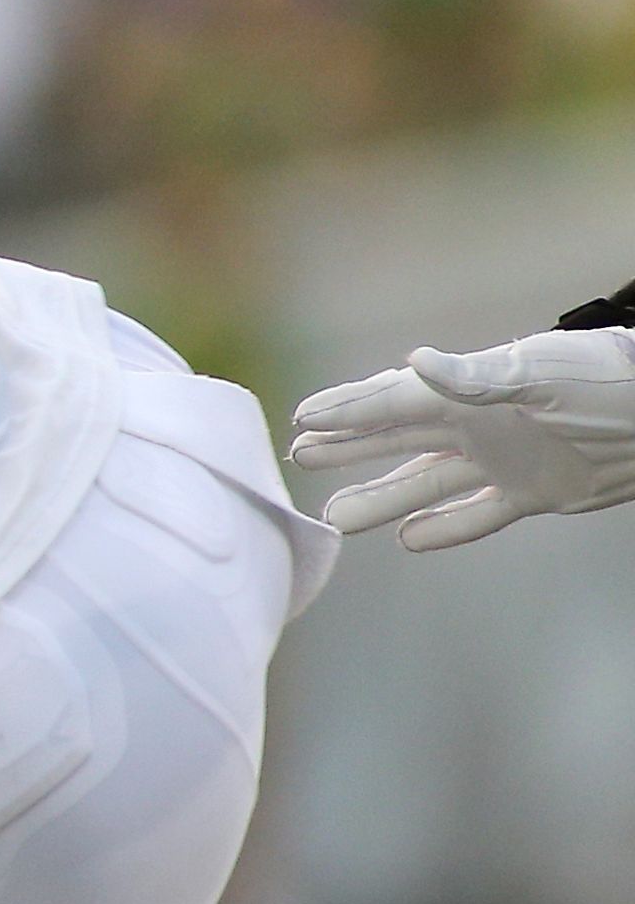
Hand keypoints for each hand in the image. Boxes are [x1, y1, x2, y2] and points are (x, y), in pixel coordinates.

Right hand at [288, 329, 634, 550]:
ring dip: (382, 496)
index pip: (392, 403)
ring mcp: (501, 461)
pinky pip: (476, 515)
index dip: (346, 411)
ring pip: (425, 483)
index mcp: (470, 395)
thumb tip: (413, 363)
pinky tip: (411, 540)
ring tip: (338, 514)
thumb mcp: (541, 375)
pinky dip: (444, 528)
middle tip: (300, 455)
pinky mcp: (531, 492)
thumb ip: (476, 377)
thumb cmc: (608, 382)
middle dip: (348, 447)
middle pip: (397, 440)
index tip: (301, 418)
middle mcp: (477, 427)